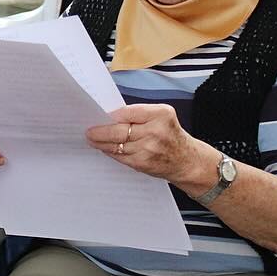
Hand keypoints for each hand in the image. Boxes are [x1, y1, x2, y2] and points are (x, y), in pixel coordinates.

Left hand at [86, 104, 210, 186]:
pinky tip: (104, 148)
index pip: (127, 112)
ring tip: (92, 139)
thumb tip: (109, 115)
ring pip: (116, 145)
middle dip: (100, 131)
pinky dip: (110, 152)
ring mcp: (149, 149)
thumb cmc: (170, 135)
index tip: (97, 114)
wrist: (187, 160)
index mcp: (161, 114)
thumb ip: (139, 114)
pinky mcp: (143, 163)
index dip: (110, 115)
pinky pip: (120, 156)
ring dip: (101, 143)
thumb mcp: (162, 117)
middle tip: (88, 131)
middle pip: (119, 131)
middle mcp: (156, 131)